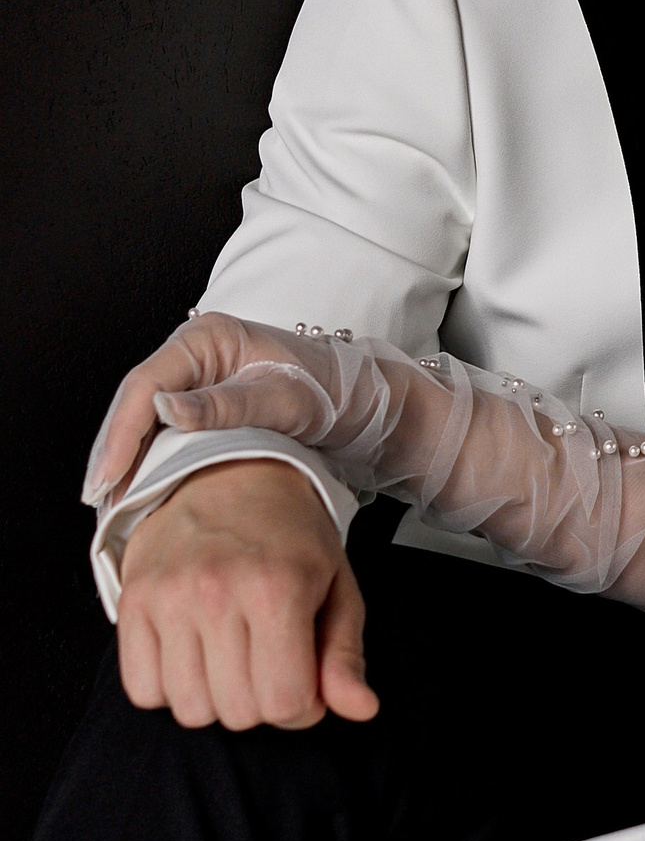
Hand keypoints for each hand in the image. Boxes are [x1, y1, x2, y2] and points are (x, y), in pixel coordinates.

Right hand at [85, 310, 331, 508]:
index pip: (146, 383)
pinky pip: (160, 431)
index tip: (109, 476)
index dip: (122, 432)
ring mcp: (193, 379)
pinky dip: (144, 460)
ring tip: (109, 503)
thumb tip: (164, 411)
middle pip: (135, 402)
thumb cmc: (322, 389)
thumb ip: (223, 405)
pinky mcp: (199, 404)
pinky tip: (134, 490)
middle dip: (113, 450)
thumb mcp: (276, 399)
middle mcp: (193, 354)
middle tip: (97, 498)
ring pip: (141, 419)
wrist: (351, 400)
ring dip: (124, 459)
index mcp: (207, 338)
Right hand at [116, 457, 378, 729]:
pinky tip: (193, 653)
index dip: (301, 706)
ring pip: (190, 709)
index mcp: (278, 587)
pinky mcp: (132, 602)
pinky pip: (143, 691)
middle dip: (261, 700)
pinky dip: (169, 687)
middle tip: (267, 658)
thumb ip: (346, 653)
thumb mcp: (336, 584)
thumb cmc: (291, 532)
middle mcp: (217, 593)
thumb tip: (362, 710)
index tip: (304, 677)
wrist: (228, 470)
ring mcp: (169, 598)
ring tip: (230, 653)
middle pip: (238, 712)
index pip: (285, 703)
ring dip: (215, 697)